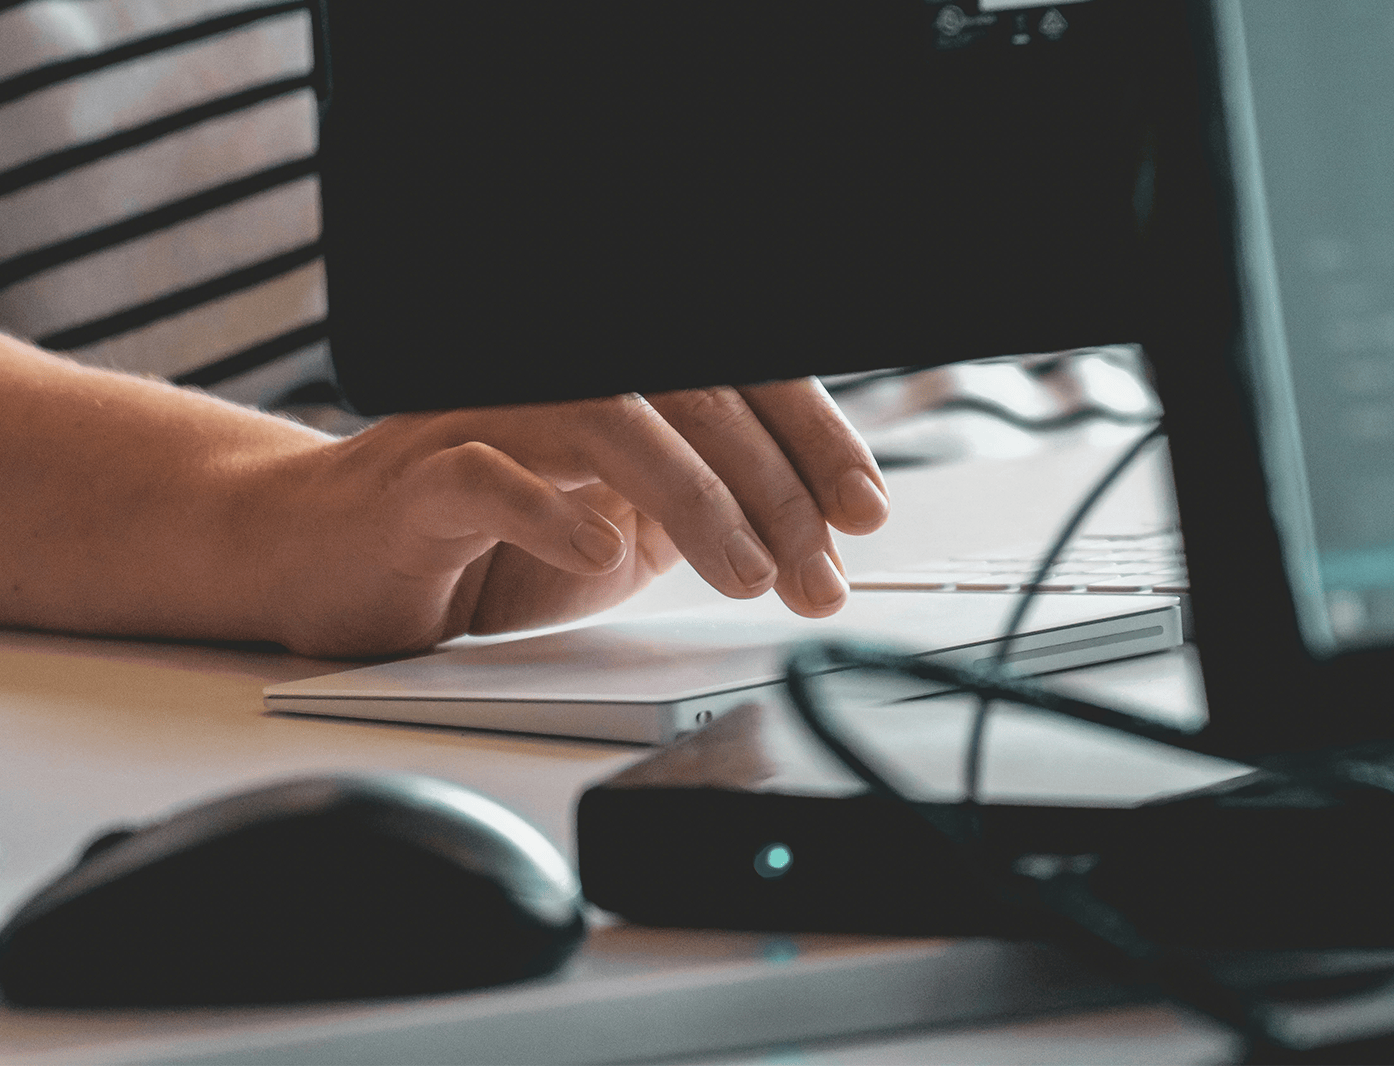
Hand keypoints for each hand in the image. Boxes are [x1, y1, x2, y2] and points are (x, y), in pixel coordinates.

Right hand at [254, 378, 889, 656]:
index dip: (811, 439)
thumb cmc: (479, 544)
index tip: (863, 510)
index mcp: (619, 393)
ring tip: (747, 573)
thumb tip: (811, 528)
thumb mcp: (620, 533)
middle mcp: (557, 385)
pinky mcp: (418, 477)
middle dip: (775, 490)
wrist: (330, 561)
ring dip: (697, 500)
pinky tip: (601, 554)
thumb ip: (699, 513)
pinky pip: (490, 475)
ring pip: (610, 421)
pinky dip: (552, 511)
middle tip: (820, 571)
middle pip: (693, 396)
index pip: (736, 385)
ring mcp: (486, 419)